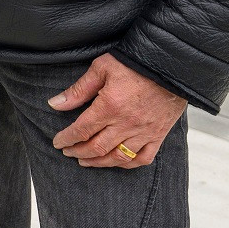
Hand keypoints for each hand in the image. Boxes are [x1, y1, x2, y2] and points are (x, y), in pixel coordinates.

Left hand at [49, 54, 187, 168]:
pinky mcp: (158, 134)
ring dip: (99, 162)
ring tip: (86, 161)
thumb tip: (55, 104)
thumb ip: (79, 89)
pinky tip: (117, 162)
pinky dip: (128, 164)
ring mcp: (144, 132)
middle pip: (97, 147)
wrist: (173, 65)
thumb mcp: (102, 68)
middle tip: (68, 152)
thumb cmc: (136, 62)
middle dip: (78, 152)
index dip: (67, 139)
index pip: (82, 130)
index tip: (58, 142)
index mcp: (110, 106)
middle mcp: (127, 123)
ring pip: (118, 157)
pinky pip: (143, 158)